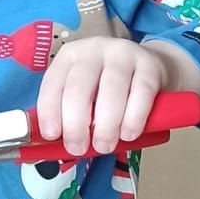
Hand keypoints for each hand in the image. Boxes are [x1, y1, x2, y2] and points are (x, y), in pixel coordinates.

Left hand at [36, 38, 163, 156]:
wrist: (150, 67)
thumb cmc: (108, 88)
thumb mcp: (84, 94)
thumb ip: (69, 115)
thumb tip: (54, 146)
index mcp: (70, 57)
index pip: (53, 83)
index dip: (49, 111)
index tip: (52, 135)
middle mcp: (94, 50)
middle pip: (79, 87)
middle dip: (76, 123)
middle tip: (78, 148)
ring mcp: (123, 54)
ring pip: (111, 89)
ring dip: (106, 124)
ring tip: (104, 145)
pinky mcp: (150, 65)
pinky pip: (141, 92)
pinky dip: (133, 117)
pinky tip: (128, 134)